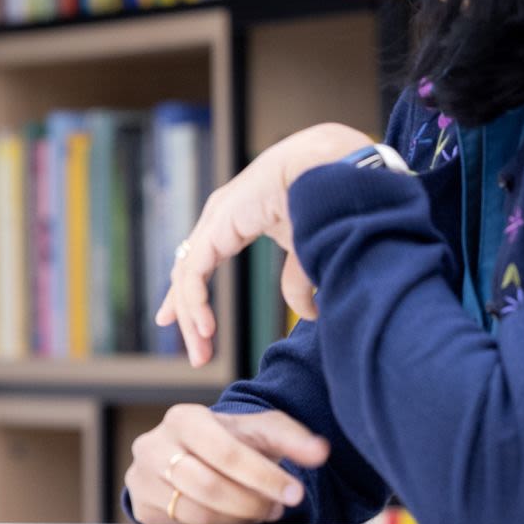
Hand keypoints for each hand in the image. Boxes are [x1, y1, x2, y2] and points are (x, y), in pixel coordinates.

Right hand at [126, 404, 329, 523]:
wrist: (190, 451)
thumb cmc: (224, 440)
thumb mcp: (258, 430)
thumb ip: (291, 437)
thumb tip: (319, 451)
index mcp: (183, 419)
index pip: (225, 452)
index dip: (263, 476)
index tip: (292, 491)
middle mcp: (154, 447)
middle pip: (208, 487)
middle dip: (251, 502)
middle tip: (274, 507)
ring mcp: (143, 480)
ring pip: (197, 515)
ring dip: (237, 519)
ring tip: (256, 511)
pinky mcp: (143, 509)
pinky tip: (232, 519)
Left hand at [156, 122, 372, 365]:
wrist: (335, 168)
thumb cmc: (326, 198)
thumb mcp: (307, 251)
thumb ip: (298, 282)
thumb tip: (306, 313)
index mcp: (237, 218)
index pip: (202, 261)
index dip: (193, 296)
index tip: (196, 329)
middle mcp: (220, 217)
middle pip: (190, 272)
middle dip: (190, 315)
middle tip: (198, 355)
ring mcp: (217, 218)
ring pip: (189, 276)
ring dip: (192, 318)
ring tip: (202, 354)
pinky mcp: (218, 224)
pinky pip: (195, 271)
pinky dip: (195, 303)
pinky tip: (206, 330)